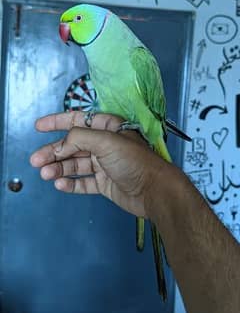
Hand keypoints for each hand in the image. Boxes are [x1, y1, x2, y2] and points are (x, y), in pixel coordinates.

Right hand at [30, 112, 169, 217]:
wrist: (154, 191)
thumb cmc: (133, 161)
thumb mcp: (106, 141)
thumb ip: (79, 138)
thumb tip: (60, 145)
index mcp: (107, 128)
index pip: (78, 121)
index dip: (57, 122)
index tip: (38, 126)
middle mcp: (105, 145)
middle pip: (73, 145)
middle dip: (53, 152)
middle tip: (35, 161)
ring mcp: (104, 165)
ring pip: (75, 164)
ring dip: (59, 168)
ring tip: (45, 174)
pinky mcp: (105, 184)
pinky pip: (83, 182)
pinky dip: (71, 183)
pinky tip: (60, 185)